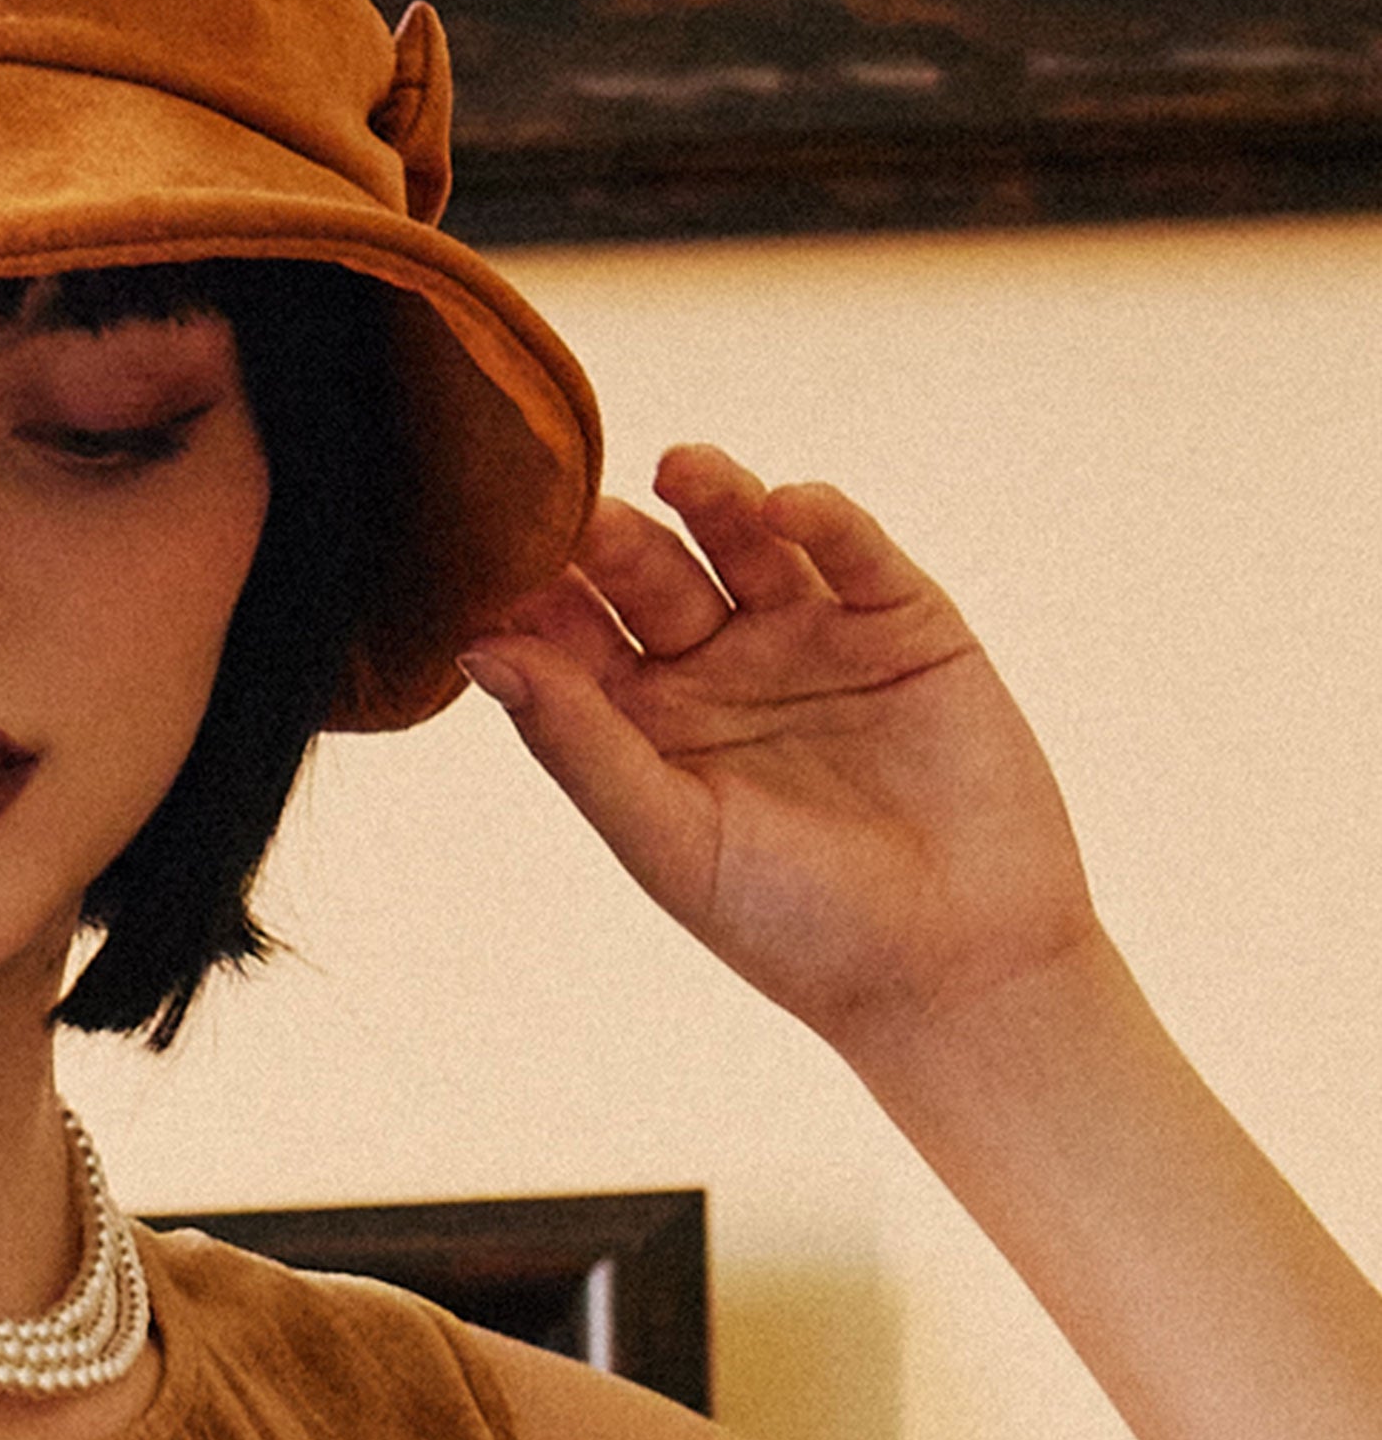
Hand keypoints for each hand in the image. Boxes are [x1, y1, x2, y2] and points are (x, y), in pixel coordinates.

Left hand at [464, 446, 1101, 1066]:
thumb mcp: (671, 839)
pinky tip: (783, 507)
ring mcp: (811, 636)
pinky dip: (821, 519)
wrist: (958, 970)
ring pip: (745, 540)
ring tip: (678, 469)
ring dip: (712, 496)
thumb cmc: (798, 929)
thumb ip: (579, 745)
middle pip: (650, 576)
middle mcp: (719, 669)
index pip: (573, 638)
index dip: (536, 597)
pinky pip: (853, 551)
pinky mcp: (903, 621)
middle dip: (615, 541)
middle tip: (579, 509)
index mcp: (645, 726)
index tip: (493, 557)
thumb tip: (481, 651)